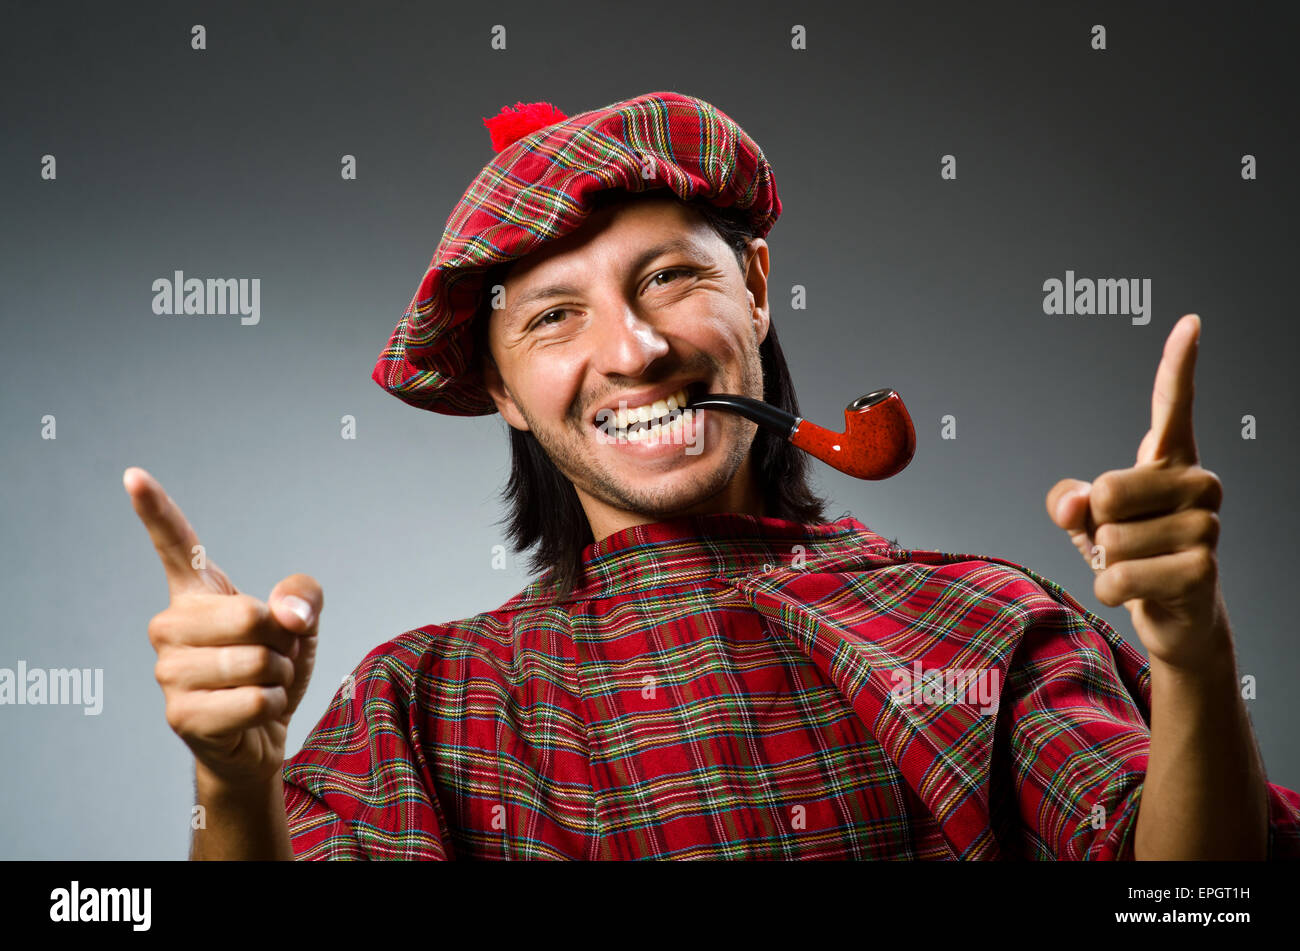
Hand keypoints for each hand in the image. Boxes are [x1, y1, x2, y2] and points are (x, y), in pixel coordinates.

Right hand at [124, 466, 321, 787]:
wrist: (258, 736)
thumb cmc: (272, 671)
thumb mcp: (301, 623)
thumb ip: (303, 597)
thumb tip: (288, 616)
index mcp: (196, 594)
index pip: (175, 544)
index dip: (155, 509)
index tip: (133, 475)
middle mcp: (170, 626)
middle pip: (251, 616)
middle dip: (282, 642)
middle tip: (270, 659)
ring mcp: (168, 671)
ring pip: (257, 661)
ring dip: (279, 676)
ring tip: (261, 686)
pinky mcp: (180, 714)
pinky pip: (255, 700)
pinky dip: (272, 707)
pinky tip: (251, 713)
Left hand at [1045, 314, 1229, 671]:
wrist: (1174, 614)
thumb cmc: (1132, 552)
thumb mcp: (1087, 519)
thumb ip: (1069, 500)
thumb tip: (1074, 504)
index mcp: (1171, 461)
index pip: (1173, 405)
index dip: (1178, 364)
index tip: (1190, 322)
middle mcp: (1199, 485)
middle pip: (1107, 491)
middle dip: (1096, 525)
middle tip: (1122, 541)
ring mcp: (1206, 527)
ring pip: (1110, 540)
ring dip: (1106, 562)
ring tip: (1137, 567)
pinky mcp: (1201, 570)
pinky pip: (1118, 576)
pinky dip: (1110, 590)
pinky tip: (1137, 592)